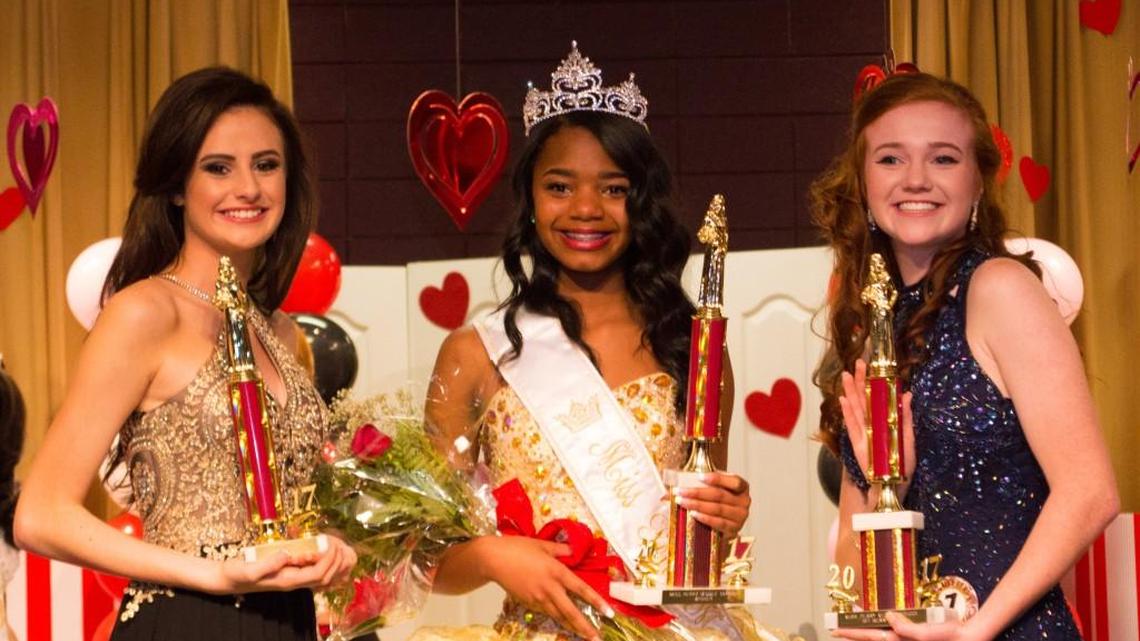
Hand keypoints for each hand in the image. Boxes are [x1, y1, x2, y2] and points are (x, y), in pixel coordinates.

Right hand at [216, 535, 356, 593]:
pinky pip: (319, 574)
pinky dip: (331, 565)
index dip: (329, 559)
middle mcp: (295, 583)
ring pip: (326, 577)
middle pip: (327, 577)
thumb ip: (267, 563)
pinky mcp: (294, 574)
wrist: (230, 579)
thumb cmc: (238, 573)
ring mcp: (296, 580)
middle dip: (337, 559)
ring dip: (337, 563)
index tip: (331, 542)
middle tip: (337, 540)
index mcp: (288, 581)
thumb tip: (286, 554)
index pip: (318, 574)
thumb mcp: (249, 568)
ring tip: (339, 544)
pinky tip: (333, 553)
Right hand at [475, 535, 612, 640]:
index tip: (608, 612)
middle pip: (570, 611)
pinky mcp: (527, 603)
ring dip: (571, 626)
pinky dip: (556, 618)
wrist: (493, 559)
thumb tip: (573, 551)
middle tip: (596, 638)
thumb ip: (560, 549)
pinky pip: (545, 612)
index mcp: (556, 571)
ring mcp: (537, 598)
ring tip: (583, 635)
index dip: (596, 601)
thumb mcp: (542, 545)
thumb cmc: (517, 548)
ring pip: (558, 616)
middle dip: (584, 627)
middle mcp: (549, 588)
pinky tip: (562, 621)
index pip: (580, 589)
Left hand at [674, 472, 750, 538]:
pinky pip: (718, 523)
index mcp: (743, 487)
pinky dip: (705, 518)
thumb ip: (704, 481)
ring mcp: (740, 517)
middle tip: (679, 491)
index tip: (699, 477)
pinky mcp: (734, 530)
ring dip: (696, 505)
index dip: (718, 479)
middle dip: (697, 492)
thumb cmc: (717, 498)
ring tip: (681, 501)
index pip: (734, 482)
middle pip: (720, 495)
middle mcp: (745, 502)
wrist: (724, 519)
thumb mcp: (715, 486)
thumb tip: (681, 479)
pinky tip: (693, 513)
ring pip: (717, 509)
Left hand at [831, 612, 980, 640]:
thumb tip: (888, 616)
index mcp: (900, 640)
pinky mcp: (913, 638)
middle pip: (870, 639)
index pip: (869, 636)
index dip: (851, 633)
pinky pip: (890, 636)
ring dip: (863, 634)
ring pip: (879, 638)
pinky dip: (879, 632)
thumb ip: (907, 628)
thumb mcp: (928, 633)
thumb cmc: (951, 635)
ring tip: (849, 630)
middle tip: (835, 631)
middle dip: (852, 635)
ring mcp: (906, 640)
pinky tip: (878, 626)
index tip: (835, 629)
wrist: (969, 638)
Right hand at [839, 359, 915, 492]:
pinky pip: (853, 425)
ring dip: (851, 392)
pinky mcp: (859, 444)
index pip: (876, 397)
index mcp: (884, 422)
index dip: (872, 382)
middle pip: (864, 399)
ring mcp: (864, 434)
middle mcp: (872, 425)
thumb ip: (906, 418)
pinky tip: (843, 400)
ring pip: (856, 408)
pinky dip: (847, 413)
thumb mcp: (909, 439)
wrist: (895, 486)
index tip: (870, 366)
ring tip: (846, 376)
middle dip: (860, 382)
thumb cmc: (903, 465)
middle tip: (858, 364)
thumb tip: (908, 395)